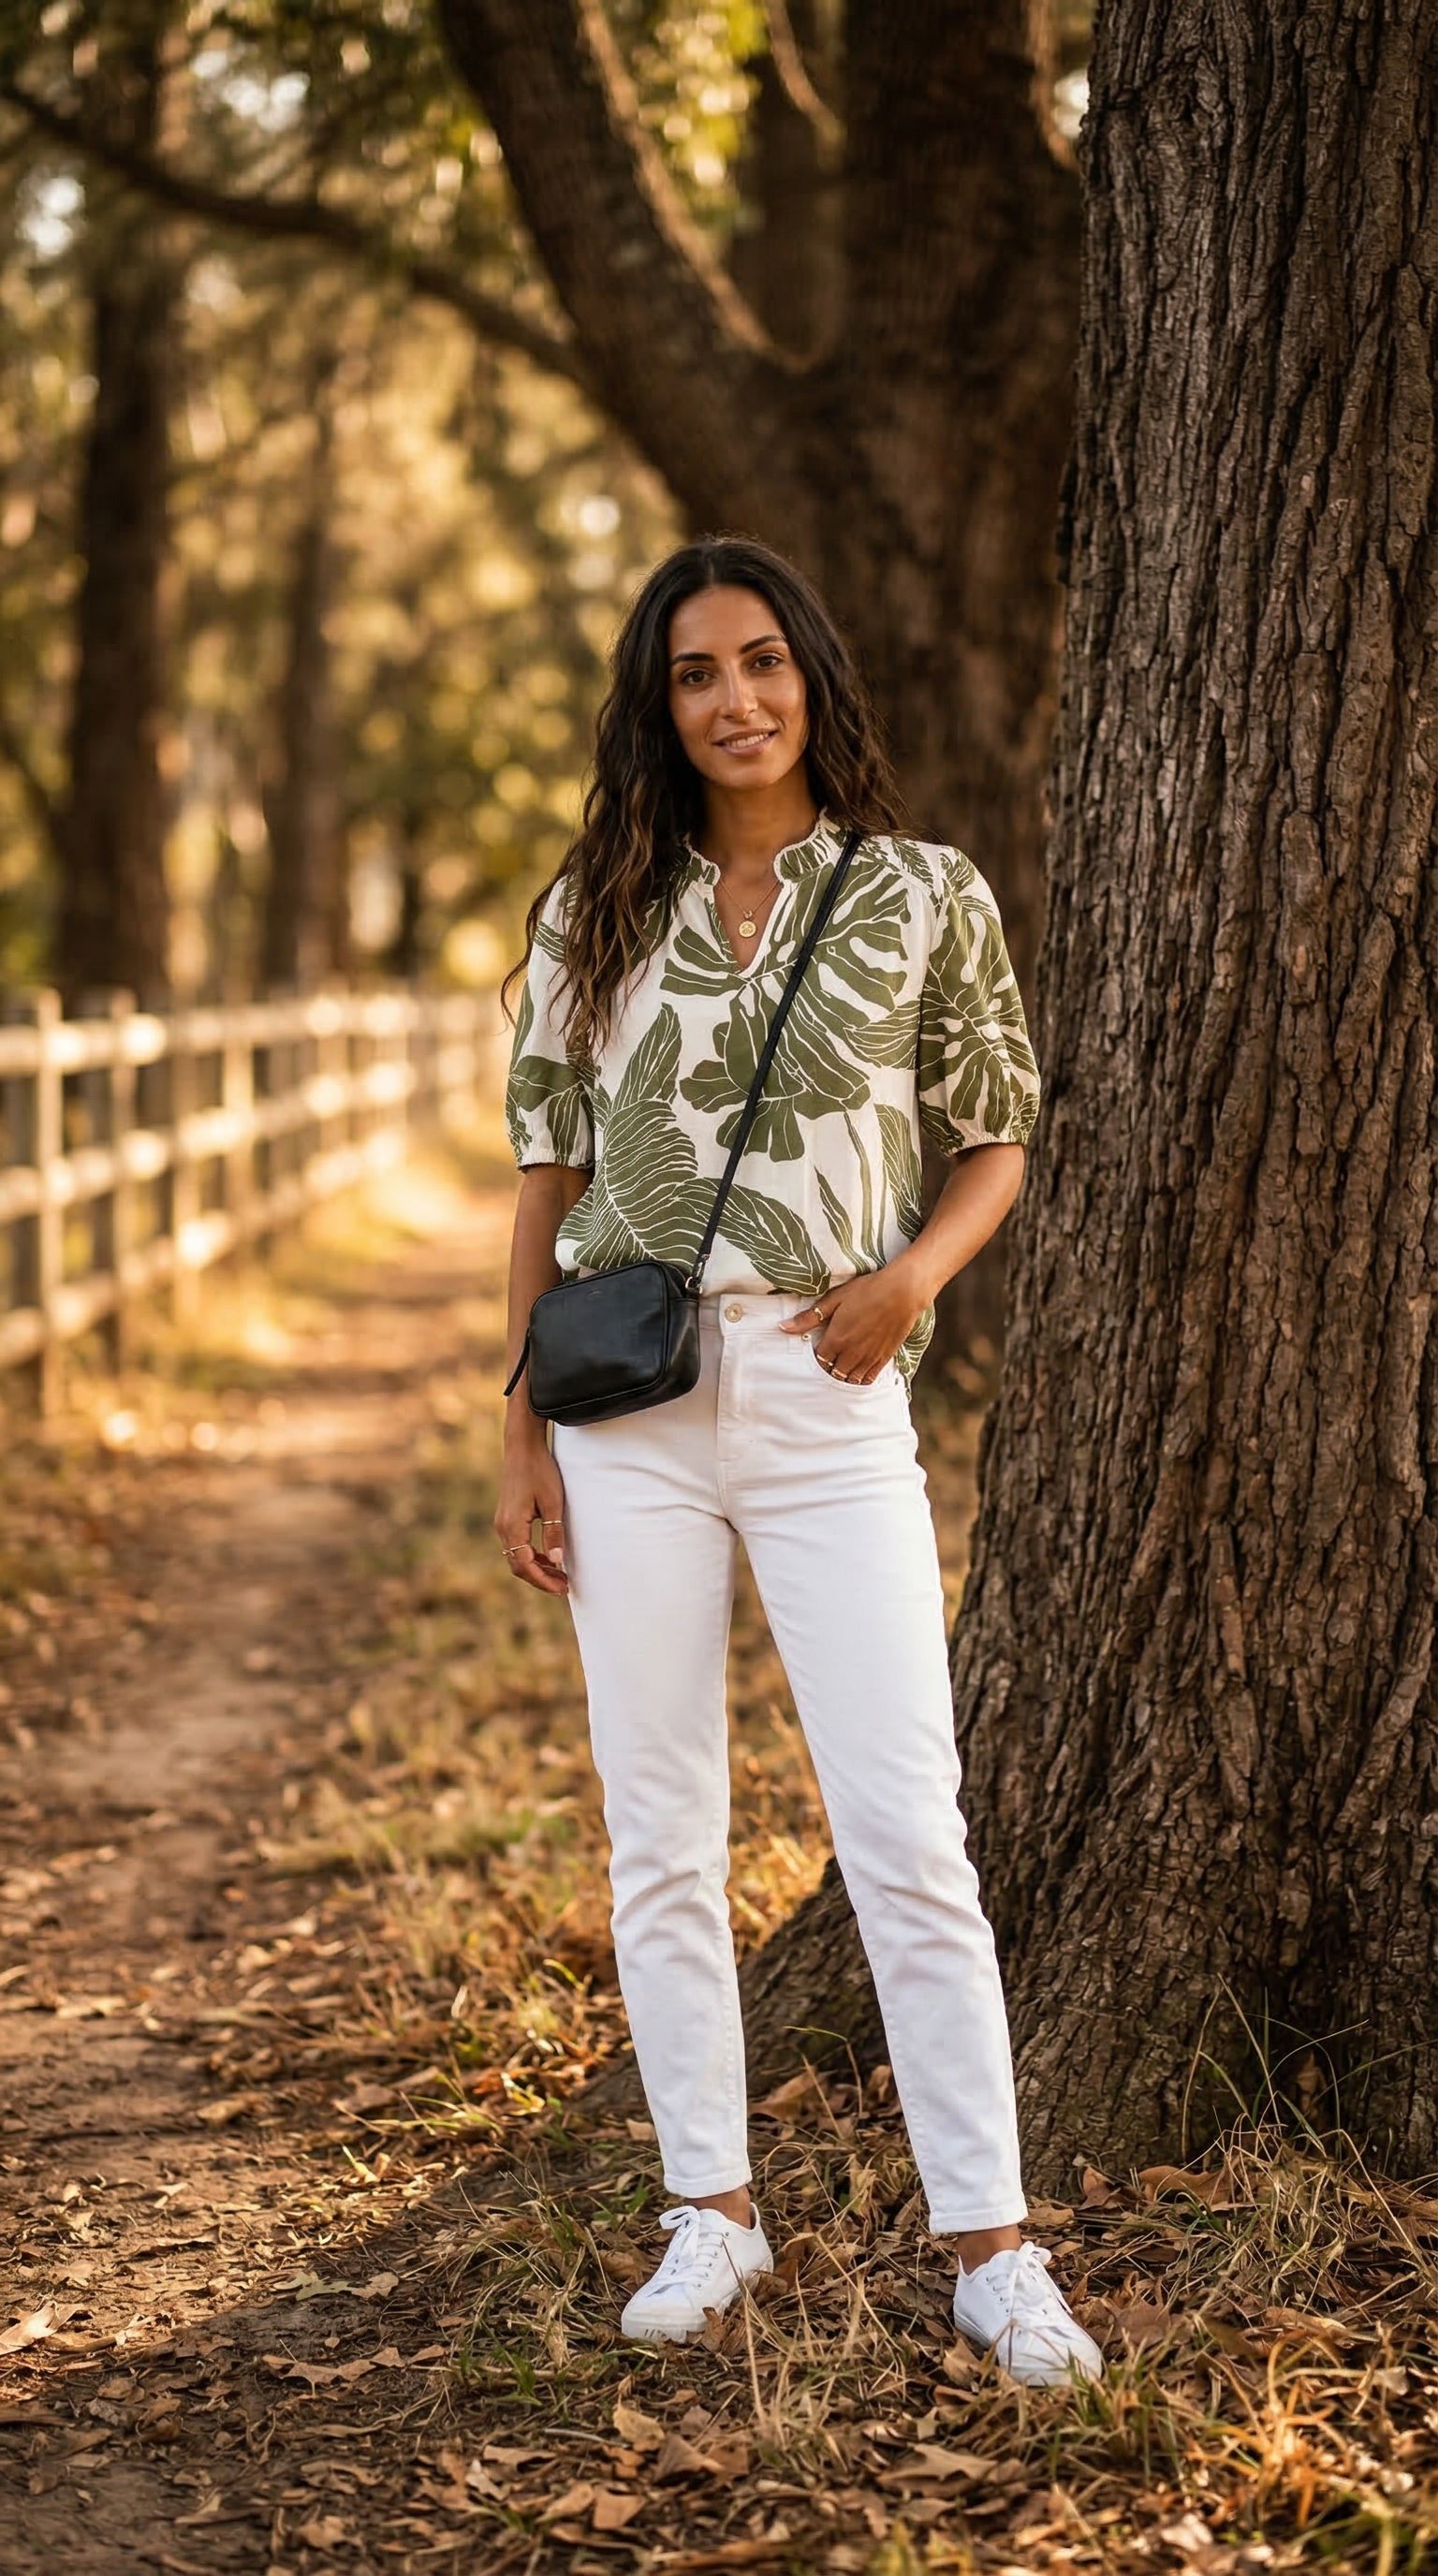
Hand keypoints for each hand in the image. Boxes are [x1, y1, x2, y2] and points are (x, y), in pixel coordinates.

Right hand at [495, 1426, 568, 1594]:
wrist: (522, 1447)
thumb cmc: (540, 1471)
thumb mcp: (553, 1503)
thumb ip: (553, 1533)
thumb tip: (557, 1561)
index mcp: (512, 1526)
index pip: (525, 1565)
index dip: (543, 1580)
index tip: (561, 1589)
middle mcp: (503, 1527)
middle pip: (518, 1565)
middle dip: (540, 1578)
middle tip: (562, 1586)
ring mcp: (502, 1522)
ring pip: (516, 1556)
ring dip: (536, 1568)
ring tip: (559, 1574)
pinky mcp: (507, 1516)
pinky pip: (516, 1544)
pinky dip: (531, 1555)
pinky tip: (548, 1556)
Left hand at [780, 1260, 926, 1383]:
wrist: (903, 1292)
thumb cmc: (868, 1290)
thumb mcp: (835, 1299)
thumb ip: (809, 1317)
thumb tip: (783, 1327)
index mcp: (836, 1339)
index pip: (819, 1360)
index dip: (816, 1358)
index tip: (816, 1351)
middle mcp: (851, 1353)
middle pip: (833, 1373)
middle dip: (828, 1369)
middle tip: (827, 1362)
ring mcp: (869, 1358)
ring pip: (850, 1379)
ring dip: (842, 1376)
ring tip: (840, 1368)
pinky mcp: (884, 1358)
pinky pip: (868, 1379)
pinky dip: (860, 1379)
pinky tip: (856, 1374)